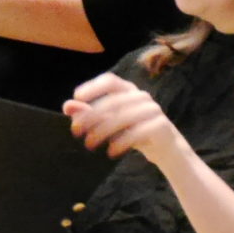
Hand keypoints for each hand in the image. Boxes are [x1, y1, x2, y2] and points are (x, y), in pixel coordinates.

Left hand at [63, 73, 181, 160]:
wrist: (166, 148)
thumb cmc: (131, 130)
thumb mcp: (108, 122)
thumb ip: (89, 113)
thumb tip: (67, 106)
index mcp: (128, 90)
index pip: (110, 81)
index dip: (93, 86)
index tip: (77, 97)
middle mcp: (141, 96)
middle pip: (112, 102)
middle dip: (91, 116)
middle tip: (75, 131)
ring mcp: (153, 110)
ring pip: (124, 116)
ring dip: (103, 131)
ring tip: (89, 144)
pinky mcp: (161, 125)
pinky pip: (138, 131)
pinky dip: (122, 142)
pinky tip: (111, 152)